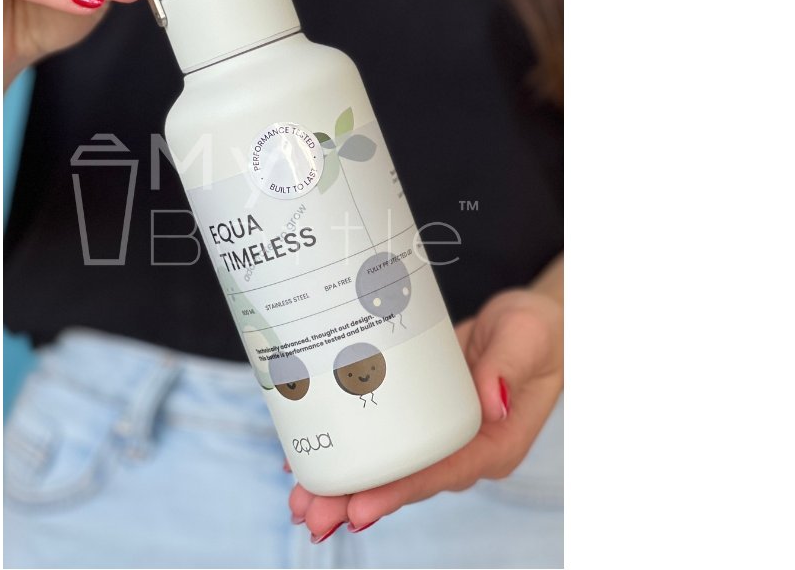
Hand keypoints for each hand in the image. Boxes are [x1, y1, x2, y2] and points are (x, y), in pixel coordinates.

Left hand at [288, 259, 563, 541]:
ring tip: (299, 500)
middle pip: (405, 481)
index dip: (399, 491)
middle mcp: (465, 449)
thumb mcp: (527, 339)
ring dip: (343, 485)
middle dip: (354, 499)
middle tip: (309, 513)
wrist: (537, 324)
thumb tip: (490, 402)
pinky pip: (384, 442)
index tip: (358, 509)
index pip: (442, 474)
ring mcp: (441, 436)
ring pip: (388, 468)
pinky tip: (309, 460)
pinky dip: (347, 451)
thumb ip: (508, 369)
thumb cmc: (538, 332)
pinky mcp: (422, 417)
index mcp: (494, 444)